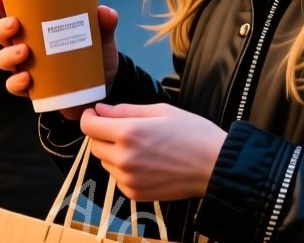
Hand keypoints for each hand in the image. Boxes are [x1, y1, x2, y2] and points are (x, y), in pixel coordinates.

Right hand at [0, 0, 118, 117]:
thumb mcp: (102, 38)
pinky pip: (14, 86)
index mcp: (36, 25)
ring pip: (3, 59)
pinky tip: (26, 78)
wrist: (101, 89)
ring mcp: (26, 66)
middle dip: (1, 28)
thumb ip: (105, 24)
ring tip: (24, 51)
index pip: (11, 10)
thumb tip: (104, 12)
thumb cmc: (95, 56)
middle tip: (14, 24)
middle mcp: (25, 43)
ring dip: (9, 55)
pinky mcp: (32, 88)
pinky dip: (16, 82)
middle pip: (0, 33)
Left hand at [80, 104, 226, 200]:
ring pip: (106, 162)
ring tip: (141, 147)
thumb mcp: (160, 111)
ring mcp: (128, 179)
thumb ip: (125, 110)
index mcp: (128, 133)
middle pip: (94, 145)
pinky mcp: (135, 194)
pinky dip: (124, 170)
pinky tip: (146, 163)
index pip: (89, 126)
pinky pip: (118, 178)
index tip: (96, 114)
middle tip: (124, 129)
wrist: (214, 166)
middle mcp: (124, 158)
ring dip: (114, 153)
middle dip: (103, 134)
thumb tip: (100, 110)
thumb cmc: (192, 133)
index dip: (90, 116)